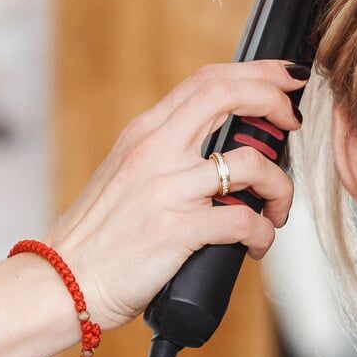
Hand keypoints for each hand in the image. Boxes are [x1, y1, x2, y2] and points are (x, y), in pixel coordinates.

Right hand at [40, 61, 307, 330]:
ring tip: (276, 210)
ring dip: (280, 186)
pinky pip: (243, 221)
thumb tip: (222, 148)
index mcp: (145, 133)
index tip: (285, 80)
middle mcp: (154, 151)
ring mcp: (165, 189)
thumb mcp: (128, 174)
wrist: (63, 283)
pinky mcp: (175, 230)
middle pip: (227, 95)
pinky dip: (262, 233)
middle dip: (275, 99)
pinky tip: (256, 244)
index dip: (256, 73)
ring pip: (250, 164)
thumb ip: (167, 153)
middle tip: (294, 123)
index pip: (208, 80)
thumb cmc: (100, 237)